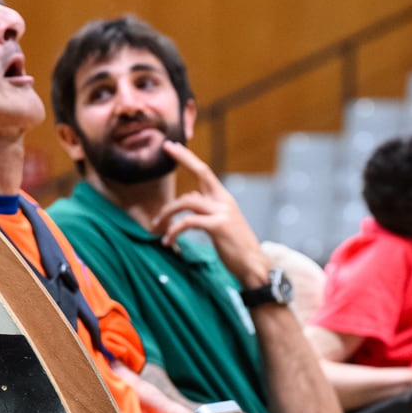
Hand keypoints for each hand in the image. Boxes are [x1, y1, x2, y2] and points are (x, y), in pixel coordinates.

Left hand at [151, 145, 267, 283]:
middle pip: (201, 171)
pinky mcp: (218, 226)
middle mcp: (224, 201)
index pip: (205, 172)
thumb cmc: (236, 248)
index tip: (172, 146)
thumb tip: (191, 196)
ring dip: (167, 212)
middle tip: (165, 148)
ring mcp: (222, 212)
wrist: (254, 266)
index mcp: (224, 199)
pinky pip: (188, 222)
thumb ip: (206, 208)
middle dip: (183, 157)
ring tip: (157, 225)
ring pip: (187, 200)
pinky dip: (174, 230)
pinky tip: (168, 241)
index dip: (188, 158)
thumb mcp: (221, 223)